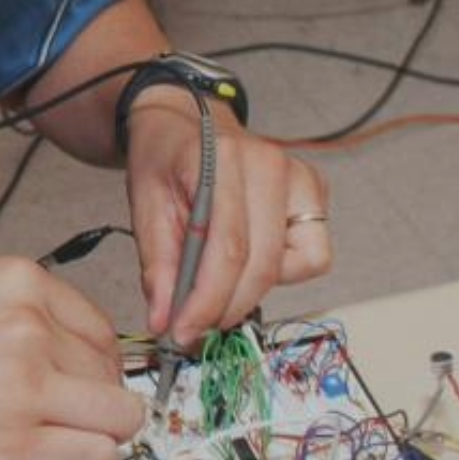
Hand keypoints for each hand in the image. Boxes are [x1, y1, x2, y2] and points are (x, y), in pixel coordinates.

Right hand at [0, 257, 146, 459]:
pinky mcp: (16, 449)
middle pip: (114, 378)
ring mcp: (26, 388)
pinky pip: (99, 459)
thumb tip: (86, 375)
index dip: (88, 369)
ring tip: (38, 443)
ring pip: (118, 421)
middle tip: (40, 422)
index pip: (102, 332)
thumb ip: (23, 327)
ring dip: (90, 437)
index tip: (62, 388)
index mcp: (17, 281)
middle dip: (90, 405)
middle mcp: (30, 327)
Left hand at [123, 87, 330, 345]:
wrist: (184, 126)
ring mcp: (298, 174)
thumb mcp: (144, 208)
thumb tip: (165, 320)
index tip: (184, 333)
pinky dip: (282, 268)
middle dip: (228, 308)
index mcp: (220, 160)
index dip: (206, 302)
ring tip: (218, 276)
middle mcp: (268, 163)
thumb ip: (157, 265)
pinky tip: (252, 254)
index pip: (225, 250)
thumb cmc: (165, 162)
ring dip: (254, 288)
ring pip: (295, 264)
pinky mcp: (314, 188)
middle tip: (196, 327)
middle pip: (262, 263)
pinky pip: (313, 254)